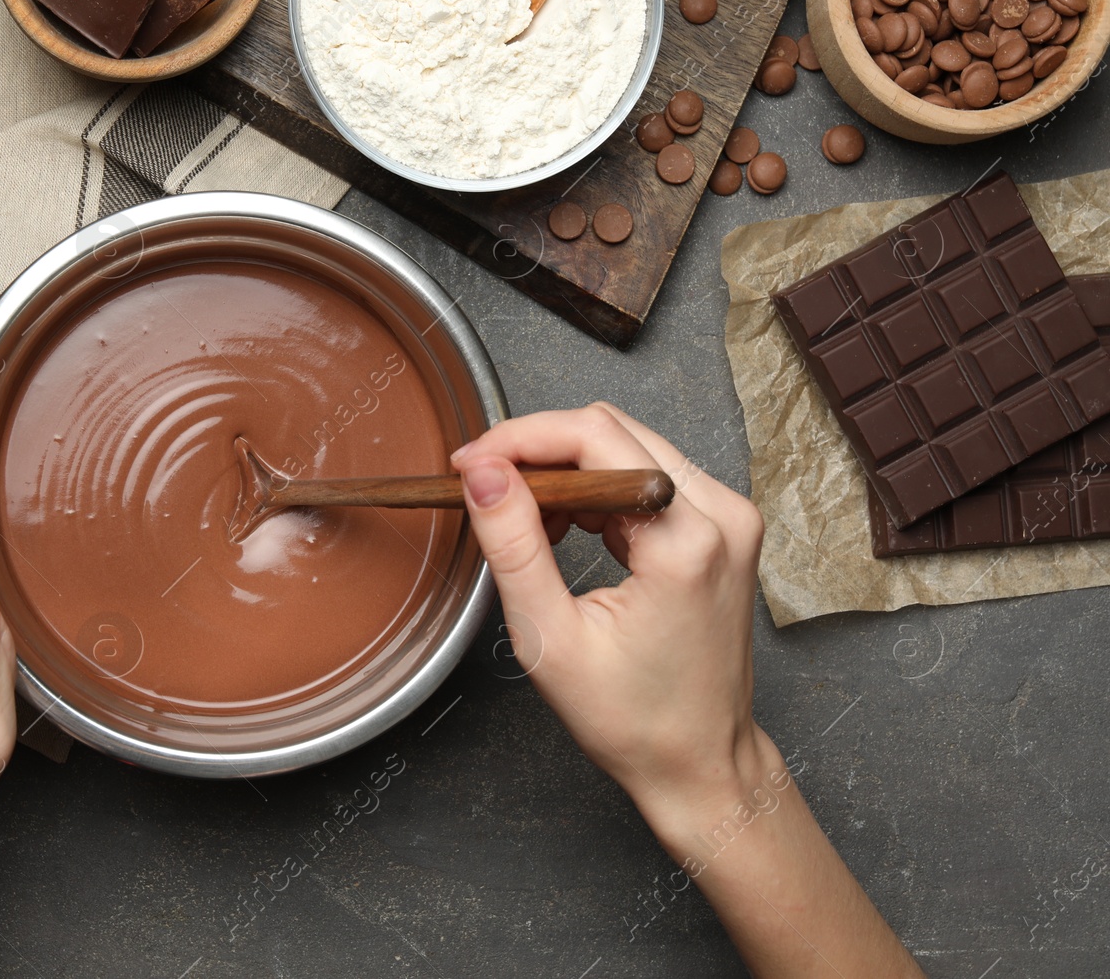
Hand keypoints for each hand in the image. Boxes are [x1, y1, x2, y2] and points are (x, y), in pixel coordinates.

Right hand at [454, 404, 922, 977]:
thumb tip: (481, 472)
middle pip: (612, 431)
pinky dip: (594, 491)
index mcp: (688, 538)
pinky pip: (644, 477)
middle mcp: (721, 513)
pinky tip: (563, 526)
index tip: (467, 464)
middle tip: (483, 488)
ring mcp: (728, 517)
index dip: (519, 439)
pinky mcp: (721, 527)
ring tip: (523, 521)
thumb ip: (512, 543)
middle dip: (537, 451)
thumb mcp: (551, 636)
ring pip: (627, 448)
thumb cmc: (635, 720)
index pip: (593, 437)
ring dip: (565, 471)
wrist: (700, 764)